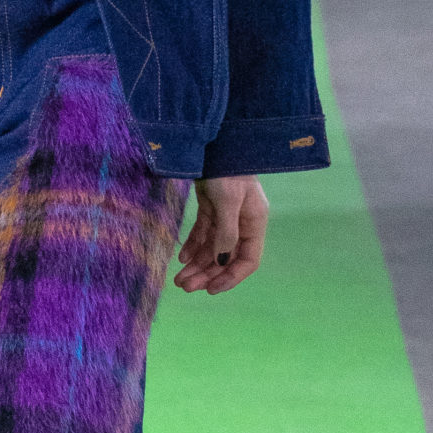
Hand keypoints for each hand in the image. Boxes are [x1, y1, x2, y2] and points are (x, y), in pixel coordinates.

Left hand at [173, 174, 268, 294]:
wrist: (213, 143)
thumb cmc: (225, 169)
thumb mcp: (227, 201)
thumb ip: (226, 233)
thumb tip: (223, 262)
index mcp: (254, 222)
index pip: (248, 260)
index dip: (231, 277)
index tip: (211, 290)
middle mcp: (242, 222)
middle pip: (226, 258)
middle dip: (206, 274)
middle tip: (184, 286)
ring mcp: (226, 215)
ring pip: (212, 248)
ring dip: (197, 265)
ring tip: (178, 278)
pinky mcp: (212, 207)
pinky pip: (203, 233)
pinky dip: (193, 246)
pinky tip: (181, 257)